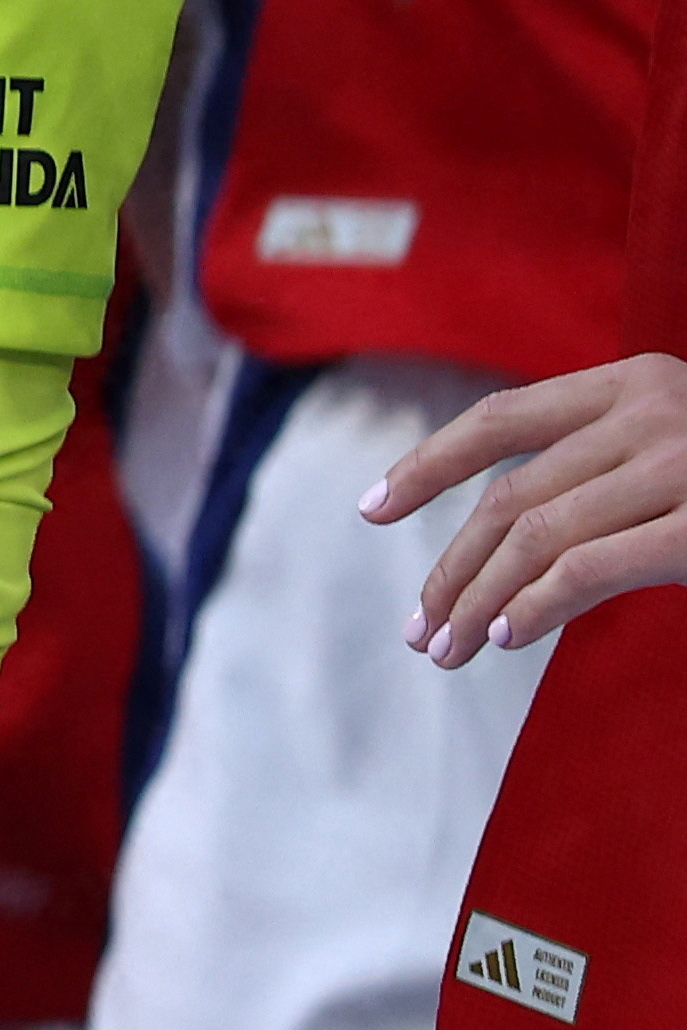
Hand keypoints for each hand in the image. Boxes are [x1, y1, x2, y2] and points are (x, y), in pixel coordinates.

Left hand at [372, 350, 686, 655]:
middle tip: (420, 628)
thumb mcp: (678, 442)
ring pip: (536, 538)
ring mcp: (679, 466)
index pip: (499, 418)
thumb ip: (603, 464)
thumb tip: (499, 543)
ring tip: (452, 648)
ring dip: (480, 602)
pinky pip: (588, 569)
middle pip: (511, 495)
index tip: (372, 510)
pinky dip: (536, 606)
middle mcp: (648, 412)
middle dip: (454, 568)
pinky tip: (506, 635)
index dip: (427, 465)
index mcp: (631, 382)